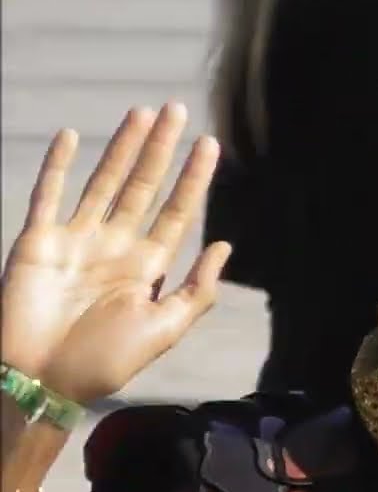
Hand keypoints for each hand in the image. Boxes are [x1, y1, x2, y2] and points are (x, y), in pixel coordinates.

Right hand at [0, 103, 231, 402]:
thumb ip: (197, 290)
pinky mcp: (38, 241)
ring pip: (105, 182)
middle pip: (144, 186)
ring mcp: (76, 240)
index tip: (210, 144)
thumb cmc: (103, 363)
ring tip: (143, 112)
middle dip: (161, 149)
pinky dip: (57, 166)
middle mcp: (114, 246)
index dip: (194, 178)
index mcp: (147, 266)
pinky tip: (71, 135)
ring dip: (123, 147)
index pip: (177, 211)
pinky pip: (49, 195)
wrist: (42, 382)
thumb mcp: (164, 329)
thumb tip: (225, 246)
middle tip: (177, 109)